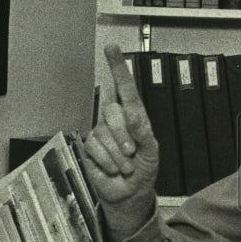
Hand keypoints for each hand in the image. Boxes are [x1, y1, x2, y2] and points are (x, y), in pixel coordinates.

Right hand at [82, 44, 159, 241]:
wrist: (130, 194)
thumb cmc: (143, 170)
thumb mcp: (151, 151)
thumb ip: (142, 131)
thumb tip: (131, 113)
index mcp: (133, 116)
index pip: (125, 88)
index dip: (118, 67)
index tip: (112, 48)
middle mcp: (115, 121)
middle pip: (112, 111)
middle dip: (123, 134)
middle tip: (131, 152)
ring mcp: (100, 133)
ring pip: (103, 133)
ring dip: (118, 154)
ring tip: (125, 165)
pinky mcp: (89, 148)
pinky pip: (95, 149)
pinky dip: (108, 162)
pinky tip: (113, 169)